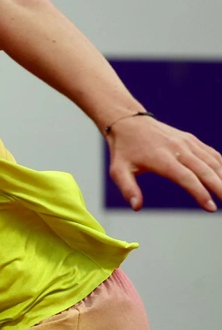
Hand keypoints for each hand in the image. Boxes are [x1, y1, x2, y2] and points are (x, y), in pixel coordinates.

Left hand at [106, 115, 221, 210]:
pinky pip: (211, 153)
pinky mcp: (191, 139)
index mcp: (161, 158)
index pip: (186, 178)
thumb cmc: (123, 149)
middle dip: (220, 188)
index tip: (211, 208)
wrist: (128, 122)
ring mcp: (186, 142)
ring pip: (212, 161)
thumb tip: (136, 207)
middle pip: (205, 170)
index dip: (200, 193)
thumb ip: (127, 189)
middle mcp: (178, 149)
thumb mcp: (118, 170)